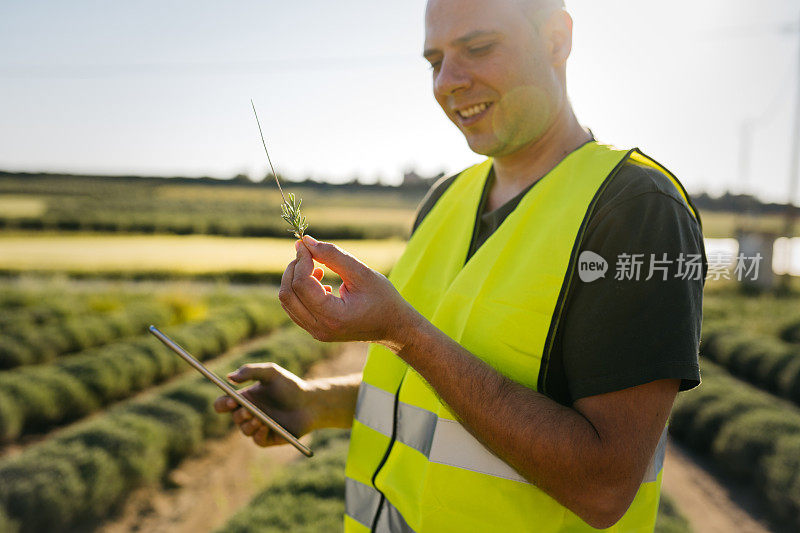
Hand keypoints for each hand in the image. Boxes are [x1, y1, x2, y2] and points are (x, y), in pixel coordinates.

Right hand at [213, 362, 318, 447]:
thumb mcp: (271, 372)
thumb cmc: (290, 386)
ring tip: (259, 418)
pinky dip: (259, 435)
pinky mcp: (269, 438)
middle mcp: (249, 414)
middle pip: (234, 418)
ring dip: (249, 425)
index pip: (223, 404)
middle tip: (248, 410)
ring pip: (245, 430)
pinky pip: (258, 440)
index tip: (231, 401)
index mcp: (245, 398)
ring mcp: (258, 427)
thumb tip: (229, 377)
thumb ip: (250, 371)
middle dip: (239, 415)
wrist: (311, 402)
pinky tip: (265, 427)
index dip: (222, 404)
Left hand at [279, 235, 417, 347]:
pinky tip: (321, 282)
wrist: (393, 326)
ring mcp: (316, 332)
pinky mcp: (316, 330)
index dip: (301, 261)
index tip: (307, 245)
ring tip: (317, 267)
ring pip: (287, 302)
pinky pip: (295, 308)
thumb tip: (306, 241)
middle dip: (293, 268)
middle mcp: (320, 329)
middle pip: (288, 294)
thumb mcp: (362, 273)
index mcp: (334, 316)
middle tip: (308, 253)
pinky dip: (299, 290)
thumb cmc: (383, 298)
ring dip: (295, 279)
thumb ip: (333, 255)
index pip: (302, 285)